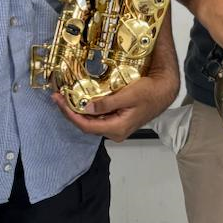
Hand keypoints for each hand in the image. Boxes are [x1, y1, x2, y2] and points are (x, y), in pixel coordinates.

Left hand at [51, 70, 179, 141]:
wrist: (164, 91)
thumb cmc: (149, 92)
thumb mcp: (129, 95)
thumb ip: (107, 103)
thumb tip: (86, 107)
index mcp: (116, 129)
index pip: (86, 125)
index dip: (70, 114)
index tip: (59, 101)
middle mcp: (114, 132)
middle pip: (86, 124)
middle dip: (70, 111)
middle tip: (57, 96)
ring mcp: (115, 127)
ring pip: (91, 121)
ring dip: (77, 109)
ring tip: (65, 96)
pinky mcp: (117, 120)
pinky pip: (97, 117)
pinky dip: (87, 108)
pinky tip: (80, 98)